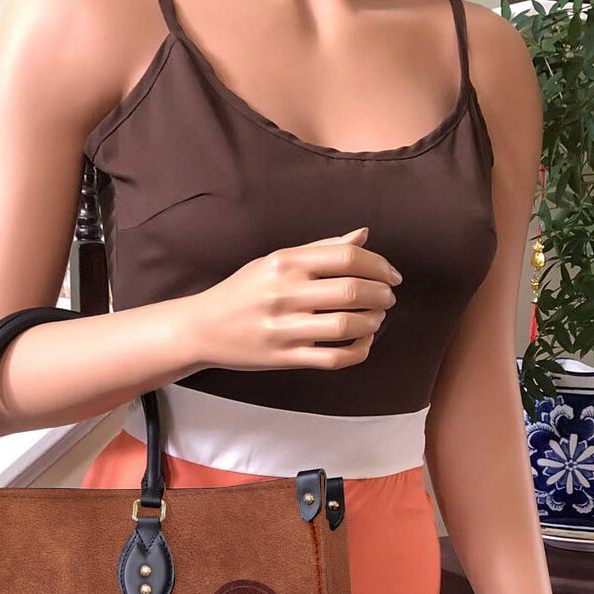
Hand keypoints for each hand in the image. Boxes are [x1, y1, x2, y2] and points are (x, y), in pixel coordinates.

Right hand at [178, 225, 400, 373]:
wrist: (202, 328)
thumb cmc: (242, 292)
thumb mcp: (274, 261)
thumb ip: (320, 249)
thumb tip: (363, 235)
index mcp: (284, 262)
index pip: (346, 256)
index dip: (378, 265)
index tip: (391, 276)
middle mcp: (284, 293)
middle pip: (351, 291)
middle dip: (381, 295)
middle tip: (388, 298)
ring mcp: (284, 328)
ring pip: (345, 326)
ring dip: (372, 322)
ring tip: (375, 319)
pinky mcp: (284, 357)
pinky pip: (332, 358)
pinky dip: (357, 351)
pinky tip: (362, 342)